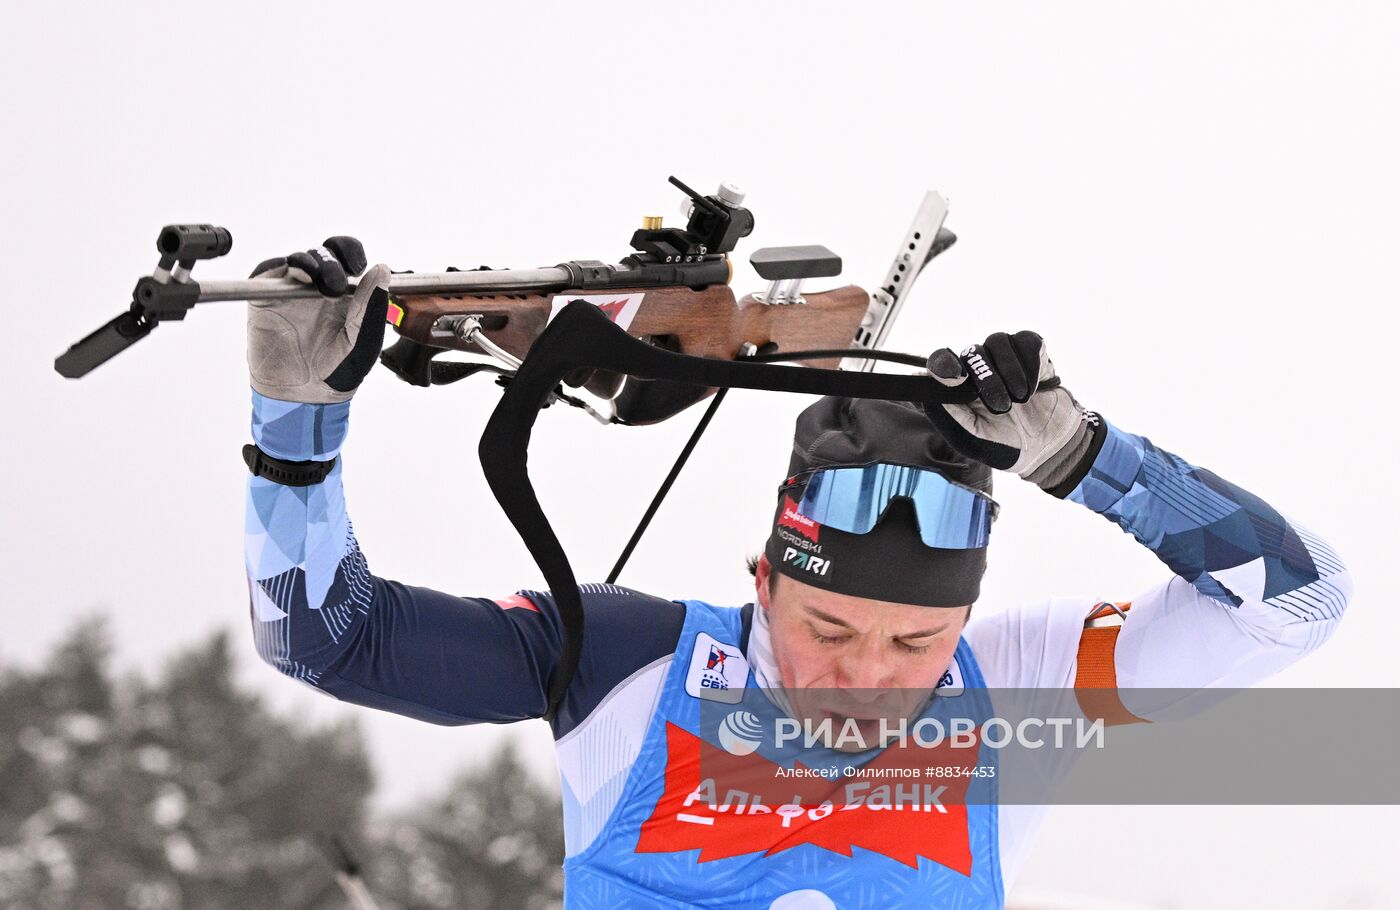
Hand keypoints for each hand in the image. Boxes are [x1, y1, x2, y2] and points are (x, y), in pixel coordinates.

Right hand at [246, 237, 389, 403]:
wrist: (303, 396)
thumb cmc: (338, 371)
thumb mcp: (363, 340)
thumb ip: (372, 306)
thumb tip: (383, 269)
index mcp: (347, 293)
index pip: (350, 257)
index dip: (353, 253)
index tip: (358, 265)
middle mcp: (320, 287)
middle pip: (326, 251)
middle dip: (334, 259)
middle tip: (337, 285)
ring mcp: (293, 290)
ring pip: (302, 257)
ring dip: (314, 263)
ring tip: (322, 287)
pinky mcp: (266, 296)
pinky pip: (271, 269)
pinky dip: (284, 266)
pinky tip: (299, 275)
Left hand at [924, 331, 1103, 493]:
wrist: (1049, 449)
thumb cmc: (1003, 445)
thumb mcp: (970, 440)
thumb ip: (946, 412)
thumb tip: (923, 379)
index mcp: (958, 387)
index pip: (941, 361)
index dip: (944, 363)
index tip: (956, 378)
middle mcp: (979, 366)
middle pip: (972, 351)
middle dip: (987, 379)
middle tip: (1002, 407)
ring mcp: (1005, 356)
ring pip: (998, 341)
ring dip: (1011, 372)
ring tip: (1021, 401)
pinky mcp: (1032, 351)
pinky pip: (1027, 341)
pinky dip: (1032, 365)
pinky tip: (1036, 387)